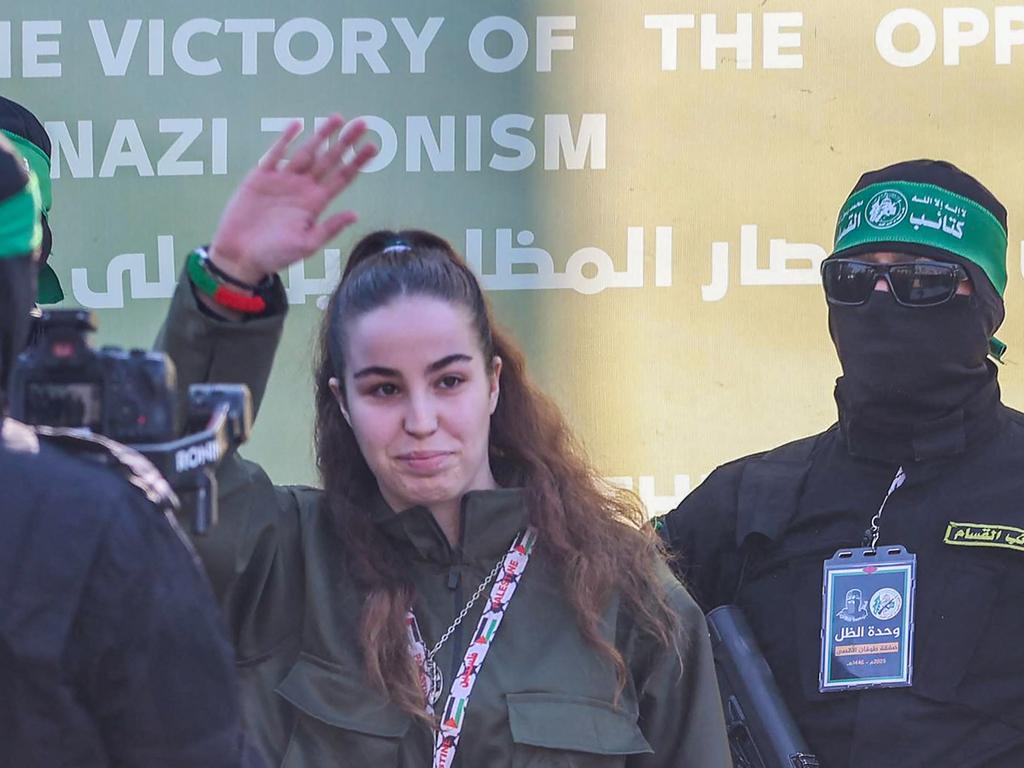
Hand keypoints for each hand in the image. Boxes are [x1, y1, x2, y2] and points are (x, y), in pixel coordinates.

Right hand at [208, 115, 376, 284]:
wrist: (240, 256)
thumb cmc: (275, 255)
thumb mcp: (306, 245)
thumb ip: (329, 228)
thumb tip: (355, 214)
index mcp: (316, 203)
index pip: (342, 178)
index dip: (357, 162)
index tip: (373, 147)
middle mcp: (302, 188)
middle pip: (329, 160)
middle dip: (345, 142)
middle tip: (363, 123)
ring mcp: (282, 180)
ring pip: (306, 152)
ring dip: (321, 135)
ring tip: (338, 119)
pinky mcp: (260, 177)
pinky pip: (275, 154)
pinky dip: (285, 140)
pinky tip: (297, 125)